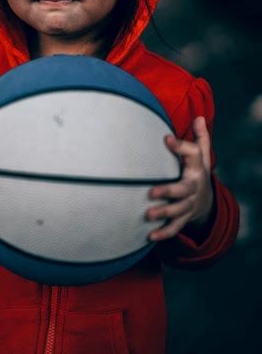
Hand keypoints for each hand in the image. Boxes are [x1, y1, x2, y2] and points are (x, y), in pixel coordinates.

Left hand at [145, 116, 213, 240]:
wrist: (206, 201)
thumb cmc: (196, 171)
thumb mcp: (200, 155)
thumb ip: (199, 138)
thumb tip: (200, 117)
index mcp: (196, 168)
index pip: (193, 155)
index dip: (181, 146)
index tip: (166, 138)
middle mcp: (194, 187)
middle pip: (184, 190)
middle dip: (169, 191)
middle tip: (152, 192)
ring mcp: (190, 204)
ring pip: (178, 211)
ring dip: (164, 213)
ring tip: (148, 214)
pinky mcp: (184, 218)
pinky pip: (175, 228)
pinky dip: (164, 233)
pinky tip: (150, 236)